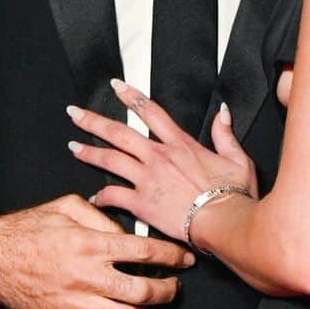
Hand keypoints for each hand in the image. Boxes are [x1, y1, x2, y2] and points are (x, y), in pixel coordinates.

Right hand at [0, 192, 194, 308]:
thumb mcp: (66, 206)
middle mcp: (87, 276)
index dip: (171, 257)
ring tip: (152, 304)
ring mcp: (76, 301)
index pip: (145, 253)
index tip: (184, 258)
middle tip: (175, 285)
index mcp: (90, 244)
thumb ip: (101, 216)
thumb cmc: (27, 229)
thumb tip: (126, 231)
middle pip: (143, 291)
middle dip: (167, 290)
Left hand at [66, 79, 257, 243]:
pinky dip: (101, 197)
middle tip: (74, 113)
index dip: (131, 96)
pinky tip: (93, 198)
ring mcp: (148, 179)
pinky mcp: (142, 204)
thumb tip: (222, 111)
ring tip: (73, 147)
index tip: (116, 86)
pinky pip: (114, 196)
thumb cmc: (233, 195)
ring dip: (89, 153)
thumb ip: (225, 133)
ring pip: (110, 160)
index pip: (151, 111)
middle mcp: (159, 157)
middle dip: (94, 121)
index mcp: (180, 144)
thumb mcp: (237, 158)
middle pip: (119, 132)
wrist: (225, 222)